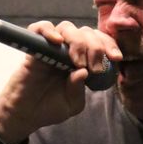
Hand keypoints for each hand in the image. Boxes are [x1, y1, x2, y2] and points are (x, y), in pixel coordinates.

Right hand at [0, 20, 121, 143]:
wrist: (26, 115)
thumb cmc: (50, 108)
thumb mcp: (72, 104)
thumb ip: (79, 90)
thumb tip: (83, 72)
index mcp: (82, 62)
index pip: (99, 43)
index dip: (109, 46)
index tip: (116, 58)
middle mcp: (68, 51)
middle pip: (86, 32)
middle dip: (96, 47)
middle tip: (94, 67)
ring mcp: (51, 48)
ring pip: (67, 28)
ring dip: (78, 41)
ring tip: (78, 62)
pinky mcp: (33, 48)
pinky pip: (39, 29)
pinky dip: (48, 30)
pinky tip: (57, 42)